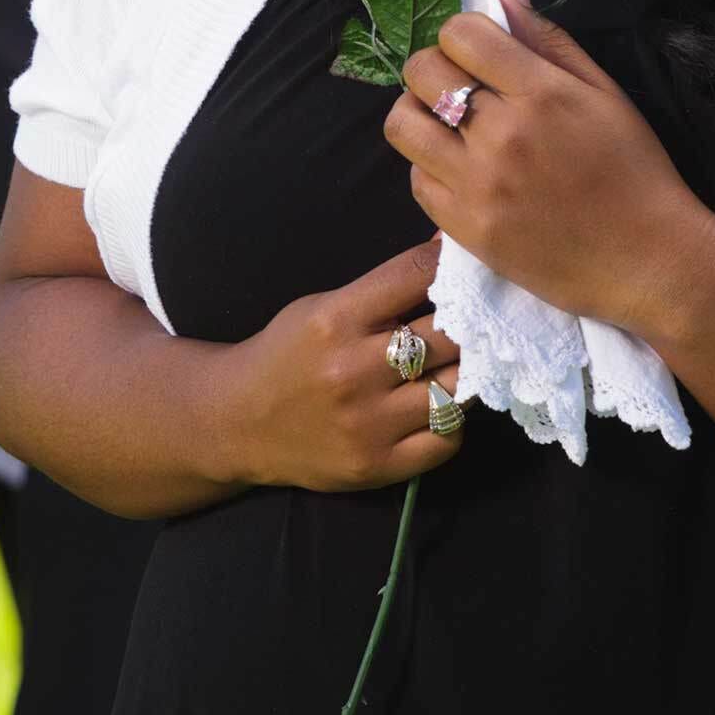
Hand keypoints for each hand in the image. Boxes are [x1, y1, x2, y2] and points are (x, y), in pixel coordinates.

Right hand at [219, 238, 464, 492]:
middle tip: (477, 320)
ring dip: (466, 373)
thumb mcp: (323, 306)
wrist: (237, 423)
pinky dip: (453, 421)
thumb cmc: (288, 354)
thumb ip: (384, 285)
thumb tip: (445, 248)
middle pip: (446, 334)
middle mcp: (353, 370)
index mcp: (337, 319)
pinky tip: (439, 406)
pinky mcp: (376, 466)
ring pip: (455, 388)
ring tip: (460, 364)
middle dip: (468, 322)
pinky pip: (446, 439)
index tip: (466, 266)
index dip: (451, 264)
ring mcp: (367, 423)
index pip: (416, 275)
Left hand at [382, 0, 708, 335]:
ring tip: (449, 125)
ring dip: (419, 115)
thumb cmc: (634, 169)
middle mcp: (502, 135)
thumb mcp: (603, 92)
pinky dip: (430, 168)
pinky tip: (462, 170)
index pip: (459, 33)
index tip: (480, 51)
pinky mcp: (465, 229)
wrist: (647, 260)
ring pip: (402, 125)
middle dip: (435, 67)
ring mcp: (478, 185)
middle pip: (420, 72)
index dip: (463, 35)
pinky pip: (415, 180)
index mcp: (542, 93)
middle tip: (461, 85)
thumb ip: (546, 37)